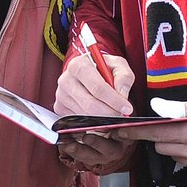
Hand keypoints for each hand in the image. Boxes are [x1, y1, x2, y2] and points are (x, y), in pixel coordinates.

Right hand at [52, 53, 137, 171]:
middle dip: (109, 113)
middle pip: (90, 104)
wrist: (86, 72)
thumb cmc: (103, 68)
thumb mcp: (117, 65)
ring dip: (102, 119)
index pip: (97, 87)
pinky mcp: (59, 108)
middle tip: (122, 115)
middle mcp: (65, 80)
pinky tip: (100, 115)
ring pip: (85, 115)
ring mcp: (61, 95)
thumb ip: (124, 76)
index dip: (114, 100)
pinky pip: (78, 121)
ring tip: (113, 114)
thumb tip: (122, 93)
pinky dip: (92, 122)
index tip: (127, 108)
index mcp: (78, 65)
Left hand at [114, 96, 186, 180]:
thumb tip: (156, 108)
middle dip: (161, 138)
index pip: (155, 133)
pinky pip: (186, 166)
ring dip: (176, 148)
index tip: (118, 131)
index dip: (135, 132)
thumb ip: (178, 108)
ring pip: (173, 157)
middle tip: (174, 129)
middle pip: (160, 147)